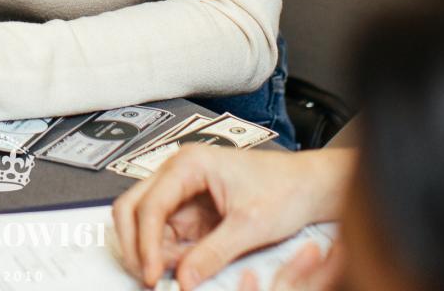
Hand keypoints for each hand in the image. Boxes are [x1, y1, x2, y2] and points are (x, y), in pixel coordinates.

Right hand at [113, 147, 354, 289]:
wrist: (310, 186)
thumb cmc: (286, 189)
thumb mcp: (251, 226)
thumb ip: (213, 254)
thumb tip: (183, 280)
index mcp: (190, 164)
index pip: (150, 204)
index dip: (145, 243)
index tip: (152, 274)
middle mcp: (180, 173)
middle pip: (133, 207)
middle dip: (135, 244)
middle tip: (147, 276)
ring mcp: (183, 192)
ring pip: (145, 222)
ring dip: (149, 251)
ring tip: (166, 276)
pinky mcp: (192, 211)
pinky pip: (166, 234)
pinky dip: (166, 254)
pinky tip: (179, 269)